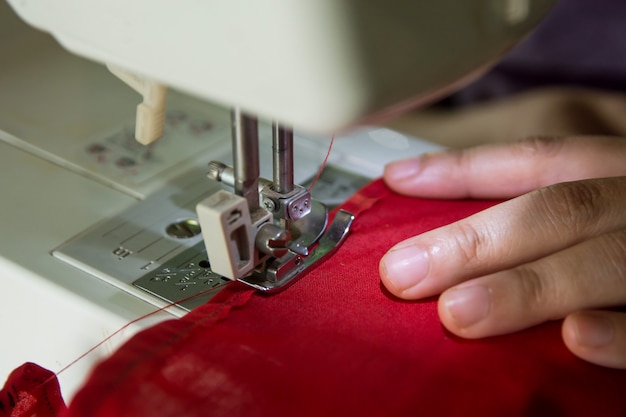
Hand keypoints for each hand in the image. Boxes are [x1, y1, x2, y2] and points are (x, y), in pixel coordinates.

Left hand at [379, 136, 625, 368]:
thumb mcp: (606, 198)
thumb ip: (541, 208)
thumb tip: (437, 203)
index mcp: (618, 171)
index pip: (539, 159)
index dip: (464, 169)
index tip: (397, 180)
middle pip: (555, 211)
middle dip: (472, 243)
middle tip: (403, 274)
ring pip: (602, 263)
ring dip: (525, 289)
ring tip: (457, 312)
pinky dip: (621, 332)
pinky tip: (576, 337)